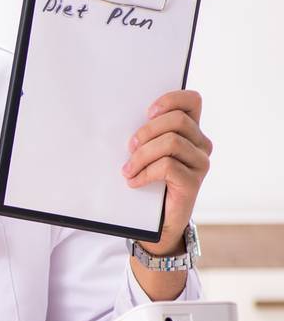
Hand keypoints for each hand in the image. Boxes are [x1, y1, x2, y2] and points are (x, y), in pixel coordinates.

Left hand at [123, 89, 212, 252]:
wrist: (159, 220)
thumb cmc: (150, 181)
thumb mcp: (147, 153)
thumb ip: (146, 136)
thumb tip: (120, 119)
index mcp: (190, 131)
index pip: (192, 100)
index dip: (171, 99)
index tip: (147, 112)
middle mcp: (200, 144)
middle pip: (178, 120)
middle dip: (146, 131)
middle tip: (129, 148)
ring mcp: (200, 163)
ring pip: (171, 142)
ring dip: (142, 155)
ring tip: (128, 169)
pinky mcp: (193, 182)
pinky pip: (168, 166)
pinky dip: (145, 172)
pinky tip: (134, 182)